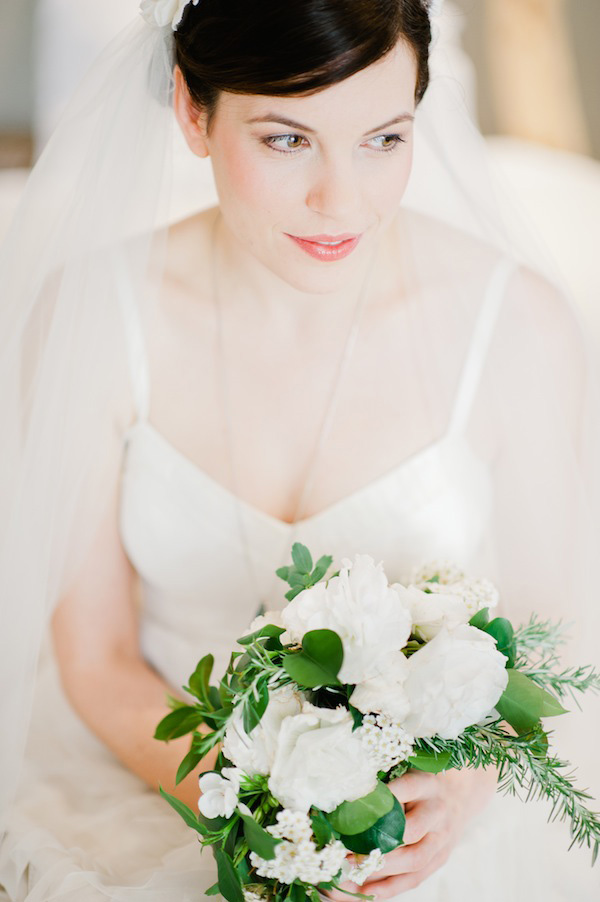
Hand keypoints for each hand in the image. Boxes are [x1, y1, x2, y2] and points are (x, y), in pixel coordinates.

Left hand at [325, 767, 496, 898]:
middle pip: (410, 831)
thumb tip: (346, 802)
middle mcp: (436, 812)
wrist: (460, 795)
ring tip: (347, 875)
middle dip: (376, 844)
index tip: (350, 808)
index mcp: (426, 784)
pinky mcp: (440, 860)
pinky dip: (389, 888)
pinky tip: (365, 892)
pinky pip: (414, 879)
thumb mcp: (408, 772)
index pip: (405, 788)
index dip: (380, 799)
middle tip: (345, 850)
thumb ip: (385, 787)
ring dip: (379, 870)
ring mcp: (441, 839)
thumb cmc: (421, 783)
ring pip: (413, 860)